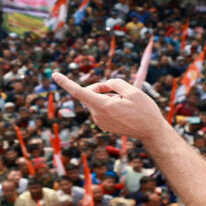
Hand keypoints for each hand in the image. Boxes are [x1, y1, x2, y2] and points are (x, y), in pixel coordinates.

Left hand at [51, 74, 165, 141]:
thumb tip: (103, 87)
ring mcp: (99, 122)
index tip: (55, 74)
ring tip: (124, 104)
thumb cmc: (144, 110)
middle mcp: (98, 116)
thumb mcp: (132, 90)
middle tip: (118, 90)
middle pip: (90, 94)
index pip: (79, 93)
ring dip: (106, 97)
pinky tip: (122, 111)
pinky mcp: (102, 125)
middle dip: (100, 88)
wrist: (151, 131)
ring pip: (95, 101)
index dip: (66, 83)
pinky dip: (108, 104)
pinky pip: (100, 108)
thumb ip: (114, 84)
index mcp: (103, 107)